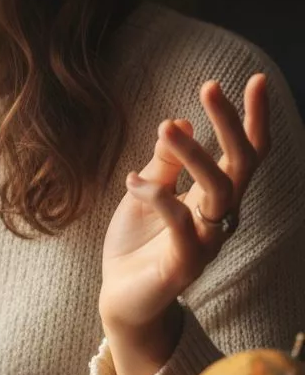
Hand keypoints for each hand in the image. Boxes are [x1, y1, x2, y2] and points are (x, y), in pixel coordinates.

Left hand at [99, 74, 270, 346]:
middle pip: (241, 166)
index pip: (244, 153)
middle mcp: (218, 216)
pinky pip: (183, 227)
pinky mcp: (184, 266)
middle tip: (209, 88)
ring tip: (164, 127)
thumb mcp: (146, 191)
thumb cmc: (138, 241)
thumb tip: (178, 120)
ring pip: (219, 192)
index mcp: (212, 196)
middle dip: (229, 124)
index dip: (252, 118)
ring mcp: (206, 242)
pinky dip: (157, 198)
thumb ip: (164, 163)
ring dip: (195, 155)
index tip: (253, 79)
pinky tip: (132, 181)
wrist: (121, 295)